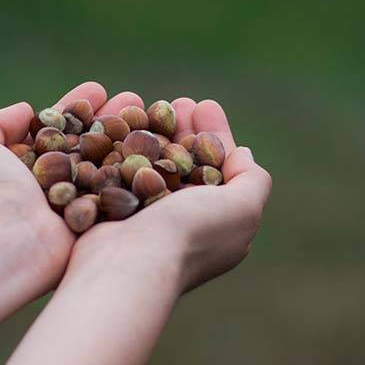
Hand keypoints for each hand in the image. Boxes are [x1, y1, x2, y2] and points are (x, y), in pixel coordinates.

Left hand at [0, 82, 143, 282]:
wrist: (3, 237)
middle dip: (110, 120)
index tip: (99, 89)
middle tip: (134, 98)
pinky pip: (124, 193)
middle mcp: (52, 190)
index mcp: (25, 171)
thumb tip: (26, 111)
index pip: (58, 131)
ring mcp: (77, 208)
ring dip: (132, 139)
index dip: (77, 109)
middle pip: (88, 146)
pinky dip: (143, 169)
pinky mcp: (99, 226)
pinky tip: (163, 144)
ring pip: (110, 167)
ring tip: (154, 112)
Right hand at [70, 97, 272, 292]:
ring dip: (154, 133)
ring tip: (148, 105)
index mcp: (217, 225)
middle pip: (186, 163)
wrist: (128, 263)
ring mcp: (144, 220)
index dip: (215, 134)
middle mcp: (182, 224)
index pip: (220, 169)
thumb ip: (253, 179)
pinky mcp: (112, 215)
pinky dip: (124, 148)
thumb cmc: (189, 234)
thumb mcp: (243, 208)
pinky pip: (121, 173)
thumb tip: (243, 154)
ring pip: (153, 165)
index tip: (204, 105)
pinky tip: (122, 126)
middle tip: (177, 101)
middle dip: (184, 129)